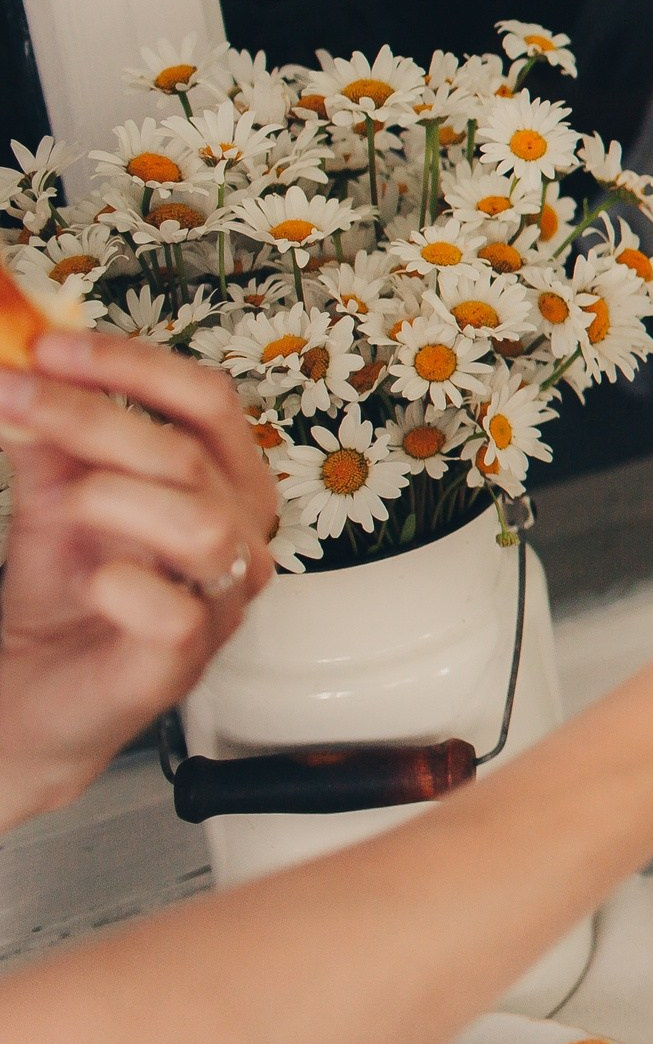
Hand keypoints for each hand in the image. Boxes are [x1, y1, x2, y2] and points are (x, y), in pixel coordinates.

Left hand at [0, 331, 279, 827]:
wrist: (29, 696)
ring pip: (201, 527)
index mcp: (223, 484)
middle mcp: (238, 535)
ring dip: (111, 499)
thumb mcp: (53, 493)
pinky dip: (119, 586)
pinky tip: (89, 583)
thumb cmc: (63, 596)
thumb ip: (51, 434)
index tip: (50, 347)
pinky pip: (173, 612)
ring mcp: (221, 601)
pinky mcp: (186, 660)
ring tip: (58, 507)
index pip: (209, 401)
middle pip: (191, 453)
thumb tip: (28, 363)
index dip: (132, 365)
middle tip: (15, 396)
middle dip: (92, 416)